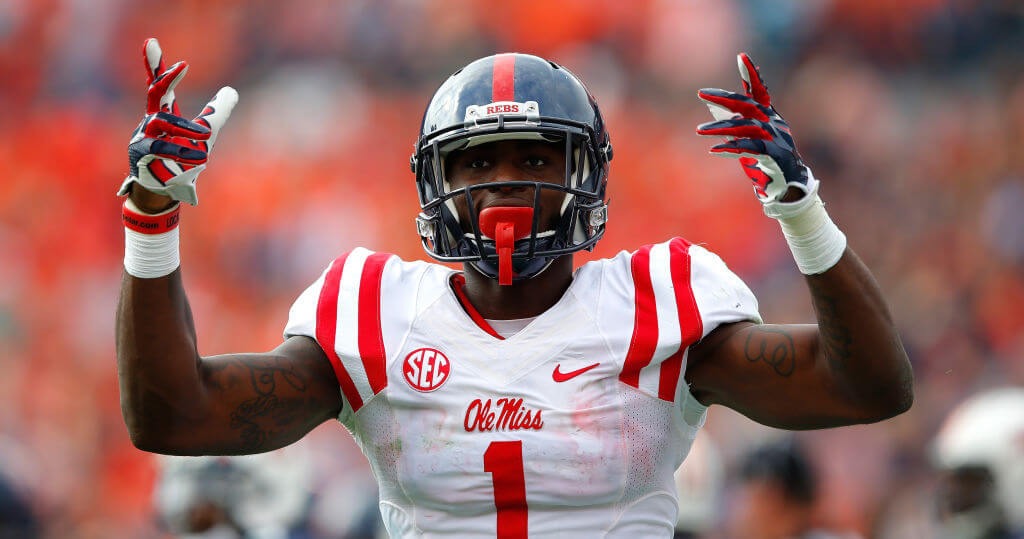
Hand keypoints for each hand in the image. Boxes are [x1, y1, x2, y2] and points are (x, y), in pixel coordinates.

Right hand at [118, 38, 237, 209]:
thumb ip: (216, 112)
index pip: (159, 86)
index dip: (155, 65)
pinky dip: (181, 152)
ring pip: (161, 123)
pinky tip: (200, 156)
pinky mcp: (141, 157)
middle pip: (154, 94)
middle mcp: (150, 122)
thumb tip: (231, 91)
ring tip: (205, 136)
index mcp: (162, 113)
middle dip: (165, 78)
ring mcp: (142, 138)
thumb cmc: (183, 158)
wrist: (168, 190)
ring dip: (185, 128)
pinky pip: (160, 149)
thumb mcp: (205, 133)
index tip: (152, 42)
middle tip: (182, 66)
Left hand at [696, 53, 817, 204]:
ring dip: (719, 129)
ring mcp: (774, 138)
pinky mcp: (773, 155)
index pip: (759, 90)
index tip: (741, 56)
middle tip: (701, 93)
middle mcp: (772, 122)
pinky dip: (730, 148)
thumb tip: (713, 106)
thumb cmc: (766, 158)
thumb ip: (734, 121)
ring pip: (744, 128)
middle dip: (723, 98)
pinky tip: (714, 150)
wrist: (788, 183)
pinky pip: (749, 148)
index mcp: (768, 115)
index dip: (751, 74)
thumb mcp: (750, 137)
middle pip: (746, 106)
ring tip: (698, 131)